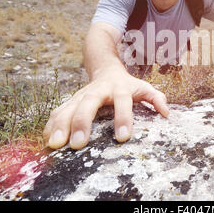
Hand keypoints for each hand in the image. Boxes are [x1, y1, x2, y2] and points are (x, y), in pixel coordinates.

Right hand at [43, 69, 168, 149]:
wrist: (106, 68)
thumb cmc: (128, 84)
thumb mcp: (143, 87)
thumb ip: (156, 97)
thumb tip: (167, 112)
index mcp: (119, 88)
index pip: (123, 101)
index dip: (123, 117)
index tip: (123, 137)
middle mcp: (98, 90)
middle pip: (88, 103)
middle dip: (82, 122)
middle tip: (79, 144)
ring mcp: (82, 94)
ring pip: (68, 107)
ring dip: (60, 125)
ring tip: (55, 144)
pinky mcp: (70, 100)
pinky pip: (58, 111)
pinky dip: (51, 125)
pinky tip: (46, 140)